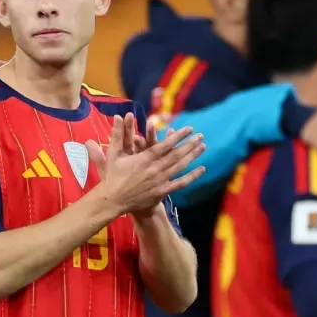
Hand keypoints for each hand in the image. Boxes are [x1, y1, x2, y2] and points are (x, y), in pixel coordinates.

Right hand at [89, 113, 205, 216]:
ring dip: (192, 156)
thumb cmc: (113, 176)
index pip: (165, 145)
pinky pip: (180, 184)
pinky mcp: (161, 191)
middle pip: (176, 155)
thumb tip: (118, 115)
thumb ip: (118, 134)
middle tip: (200, 136)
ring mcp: (159, 181)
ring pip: (180, 167)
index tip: (189, 129)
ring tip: (203, 147)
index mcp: (144, 159)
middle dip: (189, 144)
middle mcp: (154, 169)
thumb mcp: (113, 153)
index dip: (178, 136)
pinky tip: (202, 169)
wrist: (113, 201)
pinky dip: (192, 176)